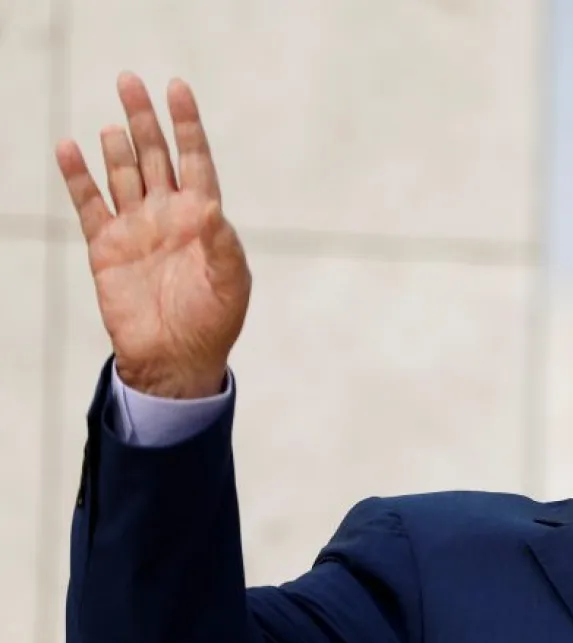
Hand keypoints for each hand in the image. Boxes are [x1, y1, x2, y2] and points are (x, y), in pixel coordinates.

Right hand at [55, 72, 248, 398]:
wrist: (175, 359)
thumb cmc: (214, 322)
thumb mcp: (231, 284)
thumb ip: (223, 245)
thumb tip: (211, 207)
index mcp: (203, 218)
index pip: (195, 159)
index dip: (186, 123)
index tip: (176, 87)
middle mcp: (168, 214)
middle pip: (154, 155)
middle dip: (144, 119)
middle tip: (129, 80)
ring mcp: (135, 227)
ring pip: (122, 173)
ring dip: (117, 148)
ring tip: (115, 126)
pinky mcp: (106, 246)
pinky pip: (88, 203)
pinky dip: (78, 176)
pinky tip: (69, 148)